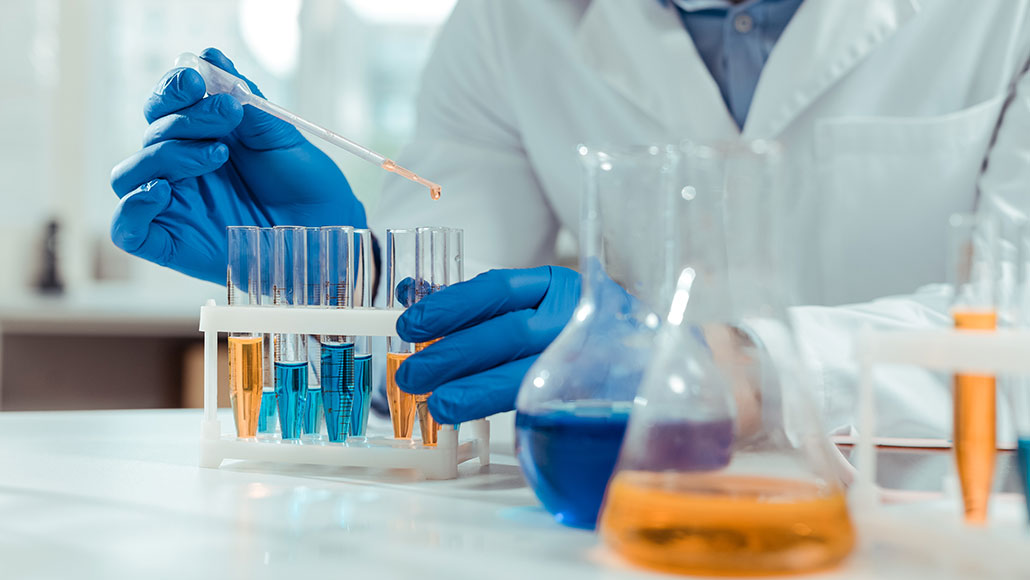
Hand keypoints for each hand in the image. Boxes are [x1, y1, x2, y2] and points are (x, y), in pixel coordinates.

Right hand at [109, 48, 365, 283]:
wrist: (328, 227)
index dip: (172, 89)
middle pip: (149, 136)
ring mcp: (174, 207)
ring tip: (217, 154)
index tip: (198, 80)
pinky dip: (133, 207)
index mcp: (202, 138)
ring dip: (165, 154)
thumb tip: (211, 56)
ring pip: (130, 174)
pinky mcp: (171, 244)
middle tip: (227, 116)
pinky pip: (128, 229)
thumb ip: (244, 100)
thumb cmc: (306, 183)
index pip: (164, 107)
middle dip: (184, 119)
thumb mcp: (279, 134)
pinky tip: (161, 190)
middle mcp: (181, 171)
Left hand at [394, 266, 580, 423]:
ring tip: (435, 402)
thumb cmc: (567, 327)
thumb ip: (474, 302)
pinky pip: (535, 400)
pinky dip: (494, 406)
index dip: (450, 306)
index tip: (411, 324)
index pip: (498, 290)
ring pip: (523, 373)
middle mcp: (574, 319)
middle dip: (453, 355)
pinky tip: (465, 411)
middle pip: (508, 334)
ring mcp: (584, 357)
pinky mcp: (586, 393)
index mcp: (558, 286)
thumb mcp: (531, 301)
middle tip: (412, 372)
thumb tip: (408, 292)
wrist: (631, 357)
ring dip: (471, 390)